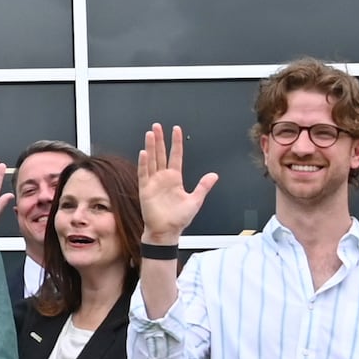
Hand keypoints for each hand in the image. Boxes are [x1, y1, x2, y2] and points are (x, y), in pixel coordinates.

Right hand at [132, 122, 214, 244]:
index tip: (176, 130)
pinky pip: (144, 173)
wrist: (166, 232)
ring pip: (152, 160)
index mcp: (175, 179)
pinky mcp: (146, 189)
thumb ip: (203, 186)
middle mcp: (163, 178)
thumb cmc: (178, 219)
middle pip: (161, 154)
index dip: (176, 143)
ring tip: (150, 134)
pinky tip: (144, 153)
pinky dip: (144, 163)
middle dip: (160, 140)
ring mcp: (153, 182)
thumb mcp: (195, 201)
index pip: (175, 156)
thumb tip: (214, 175)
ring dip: (151, 147)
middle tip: (157, 126)